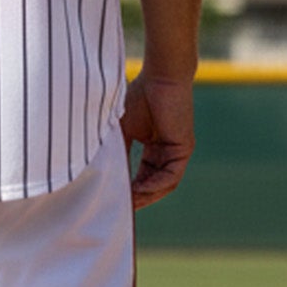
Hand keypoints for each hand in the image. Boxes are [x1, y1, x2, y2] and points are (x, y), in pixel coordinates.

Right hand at [120, 72, 193, 208]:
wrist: (160, 77)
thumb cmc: (138, 96)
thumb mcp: (121, 130)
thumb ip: (118, 152)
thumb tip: (102, 174)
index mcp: (153, 147)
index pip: (142, 175)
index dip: (128, 189)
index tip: (112, 199)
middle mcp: (167, 152)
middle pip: (153, 184)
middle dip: (137, 198)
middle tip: (119, 208)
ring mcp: (177, 152)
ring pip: (163, 184)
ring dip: (146, 196)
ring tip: (128, 203)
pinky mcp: (184, 149)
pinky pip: (171, 176)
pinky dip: (155, 186)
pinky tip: (139, 190)